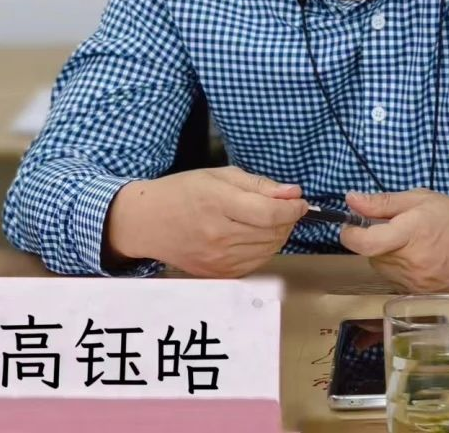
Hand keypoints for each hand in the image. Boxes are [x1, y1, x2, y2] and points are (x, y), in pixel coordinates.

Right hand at [105, 166, 308, 277]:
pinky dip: (265, 248)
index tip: (299, 200)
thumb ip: (258, 184)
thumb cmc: (183, 192)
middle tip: (286, 206)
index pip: (269, 213)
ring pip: (268, 249)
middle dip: (288, 218)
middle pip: (272, 232)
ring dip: (279, 234)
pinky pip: (256, 263)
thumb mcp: (219, 175)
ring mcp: (218, 259)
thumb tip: (292, 193)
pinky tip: (257, 235)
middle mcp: (219, 235)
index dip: (292, 208)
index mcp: (217, 203)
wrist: (148, 222)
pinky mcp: (218, 273)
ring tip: (270, 218)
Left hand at [338, 189, 448, 293]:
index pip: (364, 243)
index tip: (349, 223)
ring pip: (382, 268)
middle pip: (371, 255)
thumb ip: (383, 202)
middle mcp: (410, 264)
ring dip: (385, 254)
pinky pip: (396, 280)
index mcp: (409, 235)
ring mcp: (415, 283)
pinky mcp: (421, 295)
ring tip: (410, 240)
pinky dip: (398, 267)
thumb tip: (351, 200)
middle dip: (372, 239)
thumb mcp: (421, 198)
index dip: (349, 233)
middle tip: (392, 225)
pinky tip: (418, 256)